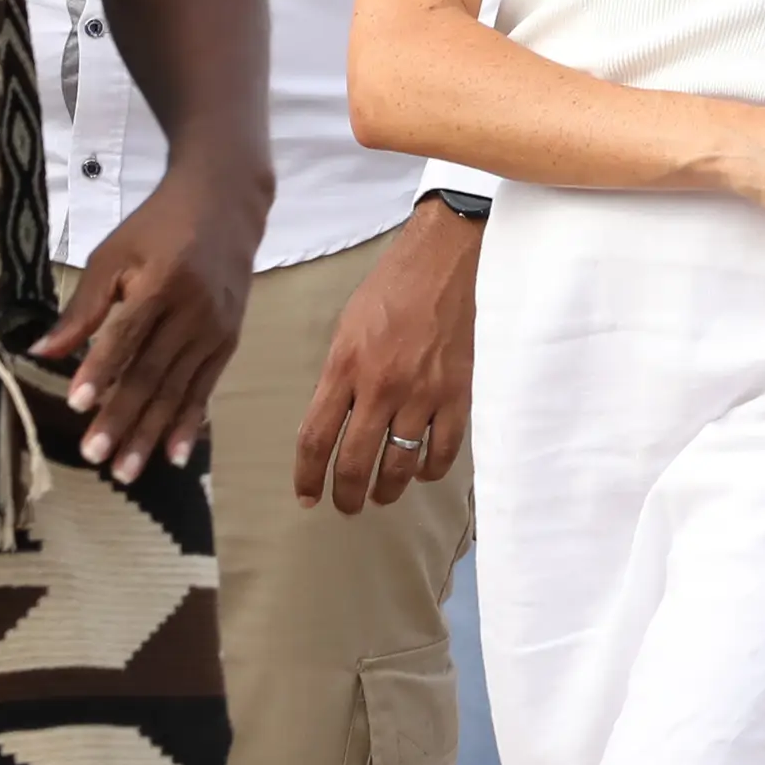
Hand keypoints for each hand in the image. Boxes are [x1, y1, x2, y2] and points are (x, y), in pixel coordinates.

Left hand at [30, 163, 256, 484]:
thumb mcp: (113, 255)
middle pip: (153, 372)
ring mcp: (215, 329)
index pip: (126, 335)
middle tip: (95, 456)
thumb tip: (42, 352)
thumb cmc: (158, 227)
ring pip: (178, 389)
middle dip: (123, 417)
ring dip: (151, 433)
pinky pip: (205, 388)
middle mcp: (193, 311)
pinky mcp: (229, 341)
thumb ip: (83, 306)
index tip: (75, 404)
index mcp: (161, 283)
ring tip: (126, 470)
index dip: (101, 370)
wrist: (227, 205)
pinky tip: (173, 455)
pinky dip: (188, 423)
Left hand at [292, 198, 477, 514]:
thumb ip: (339, 375)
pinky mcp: (458, 393)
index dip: (307, 477)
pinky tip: (421, 471)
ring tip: (382, 496)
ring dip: (386, 489)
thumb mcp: (348, 327)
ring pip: (399, 464)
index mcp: (345, 367)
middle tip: (346, 506)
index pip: (315, 439)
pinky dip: (429, 469)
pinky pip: (442, 449)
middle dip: (346, 494)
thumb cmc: (393, 286)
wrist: (448, 259)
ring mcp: (422, 393)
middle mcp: (380, 387)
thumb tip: (335, 419)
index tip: (306, 497)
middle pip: (354, 462)